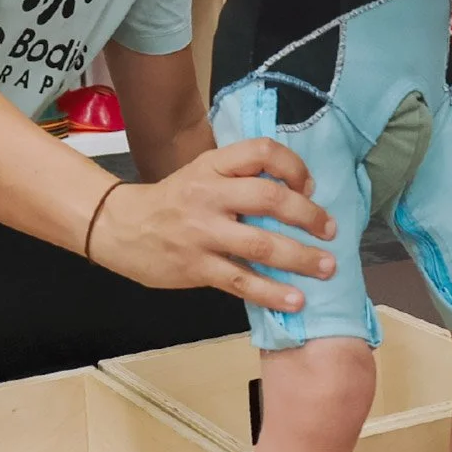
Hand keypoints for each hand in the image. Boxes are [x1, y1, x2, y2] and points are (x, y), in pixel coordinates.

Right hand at [87, 139, 336, 313]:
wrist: (122, 228)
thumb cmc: (173, 199)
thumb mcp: (202, 172)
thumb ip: (240, 176)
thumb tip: (295, 190)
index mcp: (213, 165)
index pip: (262, 151)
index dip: (293, 166)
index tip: (308, 186)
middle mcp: (209, 194)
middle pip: (269, 198)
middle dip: (308, 215)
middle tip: (330, 229)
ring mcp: (203, 232)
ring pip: (261, 243)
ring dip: (300, 257)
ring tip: (326, 267)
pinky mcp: (197, 267)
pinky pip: (242, 281)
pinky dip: (271, 292)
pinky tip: (294, 300)